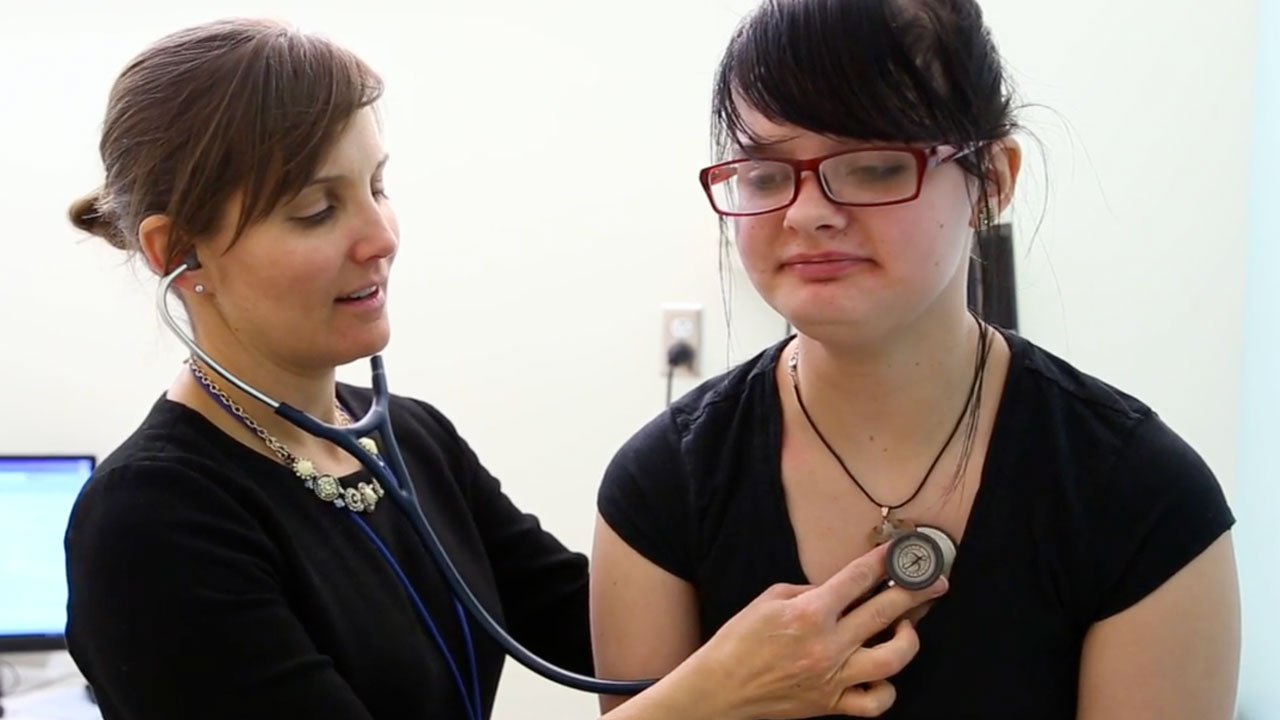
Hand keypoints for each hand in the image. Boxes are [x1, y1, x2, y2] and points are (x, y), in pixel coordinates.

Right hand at [690, 543, 946, 718]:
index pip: (859, 578)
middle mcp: (828, 645)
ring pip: (893, 658)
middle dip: (917, 591)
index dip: (885, 560)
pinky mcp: (832, 704)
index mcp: (810, 612)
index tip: (903, 551)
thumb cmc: (738, 641)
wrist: (720, 688)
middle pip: (886, 611)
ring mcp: (834, 678)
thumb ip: (810, 592)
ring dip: (909, 638)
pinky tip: (881, 673)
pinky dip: (886, 689)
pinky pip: (876, 702)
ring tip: (908, 628)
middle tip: (935, 581)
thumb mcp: (769, 600)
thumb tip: (839, 591)